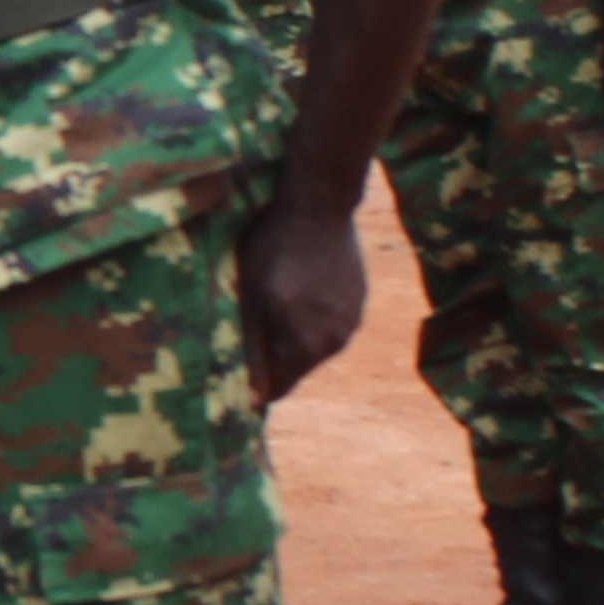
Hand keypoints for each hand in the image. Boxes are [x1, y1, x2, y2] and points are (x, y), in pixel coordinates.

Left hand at [236, 186, 370, 402]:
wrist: (319, 206)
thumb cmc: (273, 252)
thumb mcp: (252, 302)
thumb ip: (255, 352)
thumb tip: (256, 398)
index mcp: (307, 348)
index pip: (281, 387)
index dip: (259, 383)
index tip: (242, 369)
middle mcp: (337, 343)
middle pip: (299, 364)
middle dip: (277, 353)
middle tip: (257, 317)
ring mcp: (354, 320)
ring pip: (318, 342)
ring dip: (299, 331)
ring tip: (281, 295)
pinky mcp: (361, 299)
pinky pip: (332, 320)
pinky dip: (316, 312)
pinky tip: (304, 284)